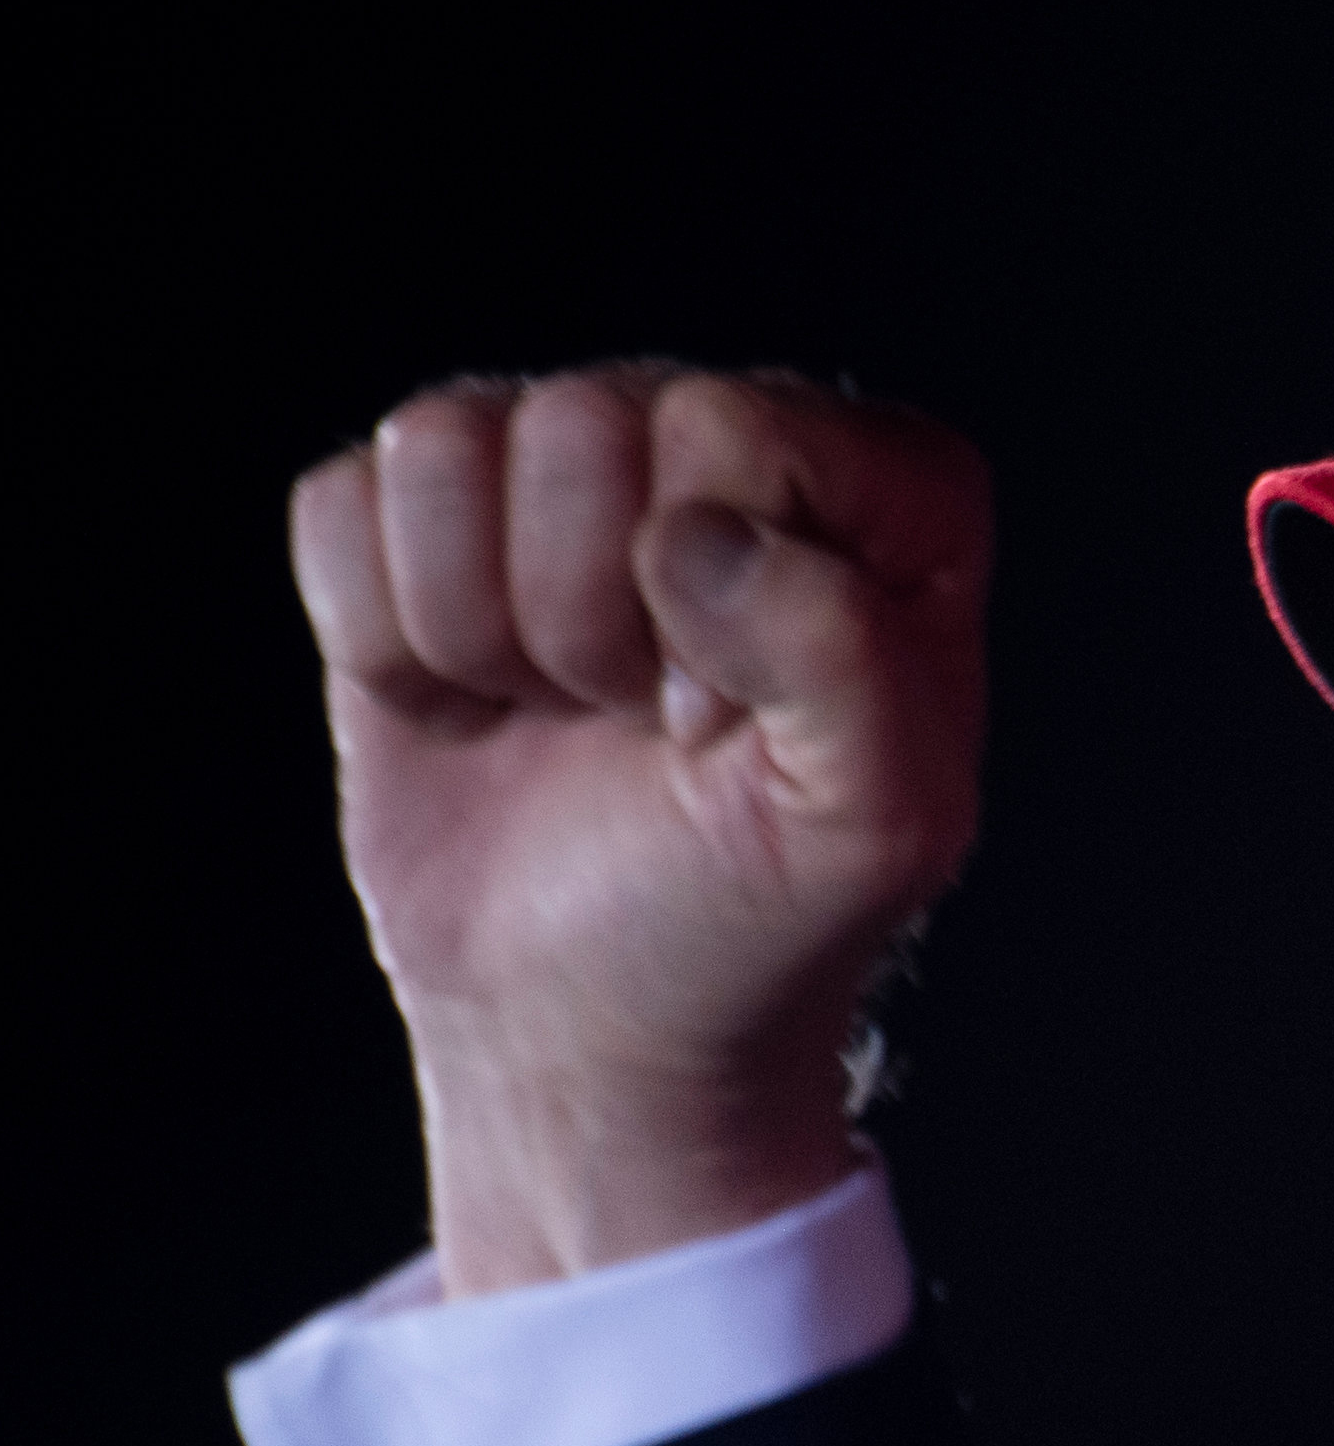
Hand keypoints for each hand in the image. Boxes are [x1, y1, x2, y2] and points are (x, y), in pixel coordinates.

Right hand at [293, 369, 990, 1294]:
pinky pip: (338, 505)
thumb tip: (694, 536)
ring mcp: (568, 474)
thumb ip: (846, 663)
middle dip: (590, 615)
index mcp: (884, 492)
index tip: (733, 718)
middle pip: (581, 424)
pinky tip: (472, 704)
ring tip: (566, 710)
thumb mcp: (873, 824)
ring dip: (484, 626)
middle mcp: (726, 447)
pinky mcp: (422, 527)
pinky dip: (385, 639)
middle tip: (646, 724)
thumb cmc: (756, 917)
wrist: (598, 1022)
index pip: (736, 423)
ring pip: (446, 442)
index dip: (716, 593)